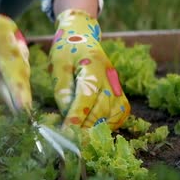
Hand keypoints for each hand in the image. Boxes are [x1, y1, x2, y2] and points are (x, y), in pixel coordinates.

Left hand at [49, 9, 130, 128]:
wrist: (83, 38)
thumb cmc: (67, 51)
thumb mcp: (58, 65)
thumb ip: (62, 89)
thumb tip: (67, 114)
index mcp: (94, 66)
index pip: (86, 97)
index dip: (76, 117)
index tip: (66, 132)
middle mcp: (110, 78)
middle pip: (100, 110)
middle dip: (84, 128)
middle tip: (68, 141)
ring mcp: (118, 88)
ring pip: (110, 117)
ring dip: (94, 129)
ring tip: (78, 137)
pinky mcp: (120, 96)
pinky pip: (118, 117)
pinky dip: (106, 126)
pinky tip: (91, 129)